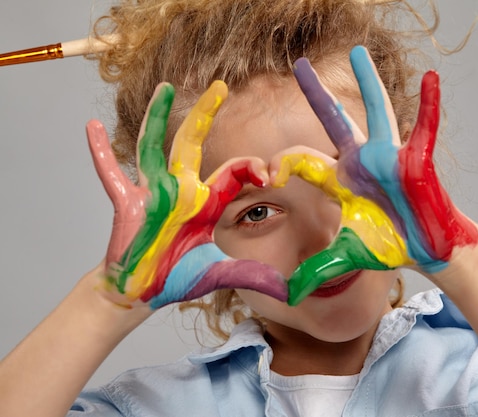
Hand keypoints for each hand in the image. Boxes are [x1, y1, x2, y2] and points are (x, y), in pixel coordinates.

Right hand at [86, 81, 287, 308]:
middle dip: (206, 114)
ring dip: (157, 117)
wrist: (143, 292)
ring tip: (164, 88)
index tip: (269, 173)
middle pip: (193, 143)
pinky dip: (101, 152)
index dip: (251, 168)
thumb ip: (251, 275)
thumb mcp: (220, 273)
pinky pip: (112, 174)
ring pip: (154, 146)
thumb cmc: (178, 277)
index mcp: (206, 202)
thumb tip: (289, 291)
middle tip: (221, 85)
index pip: (233, 172)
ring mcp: (152, 193)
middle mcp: (181, 190)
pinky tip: (92, 127)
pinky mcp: (127, 204)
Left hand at [273, 46, 477, 304]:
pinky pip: (424, 127)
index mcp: (340, 179)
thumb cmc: (390, 246)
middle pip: (333, 121)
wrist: (426, 250)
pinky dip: (429, 105)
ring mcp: (389, 157)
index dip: (280, 163)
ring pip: (377, 111)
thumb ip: (317, 271)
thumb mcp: (346, 257)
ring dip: (368, 82)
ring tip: (358, 52)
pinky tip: (431, 79)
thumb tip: (288, 298)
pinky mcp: (417, 161)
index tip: (265, 174)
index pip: (302, 159)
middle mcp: (361, 161)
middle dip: (315, 94)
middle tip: (297, 65)